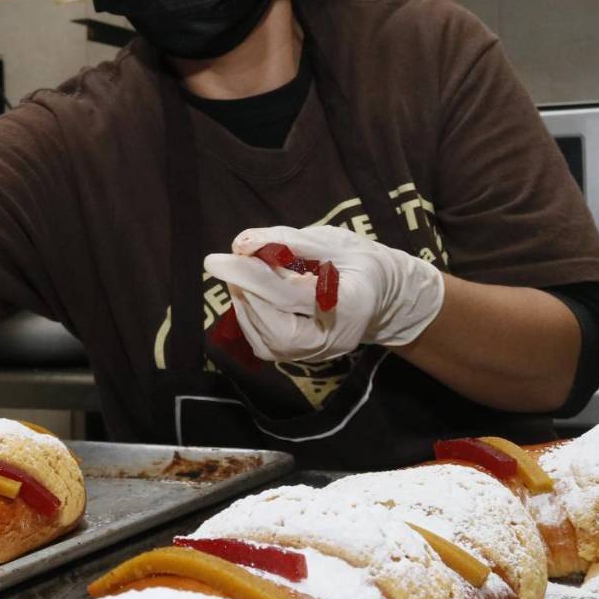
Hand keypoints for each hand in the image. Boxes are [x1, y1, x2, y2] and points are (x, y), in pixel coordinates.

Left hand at [201, 225, 443, 363]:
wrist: (384, 296)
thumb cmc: (358, 261)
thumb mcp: (331, 240)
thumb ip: (286, 241)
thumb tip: (240, 243)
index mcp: (352, 304)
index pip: (290, 294)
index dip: (251, 276)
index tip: (215, 260)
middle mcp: (335, 339)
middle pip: (275, 325)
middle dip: (245, 293)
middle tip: (230, 263)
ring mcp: (318, 355)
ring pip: (266, 339)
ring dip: (244, 304)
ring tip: (242, 275)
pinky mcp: (302, 358)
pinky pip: (265, 343)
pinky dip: (250, 317)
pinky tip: (251, 295)